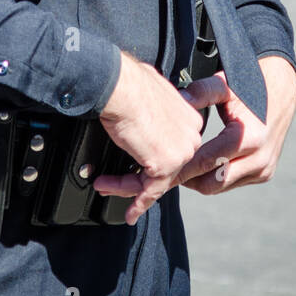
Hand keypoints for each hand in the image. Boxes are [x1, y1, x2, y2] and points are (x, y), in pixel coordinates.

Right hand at [96, 51, 204, 224]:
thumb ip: (154, 105)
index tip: (133, 165)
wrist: (120, 87)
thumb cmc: (128, 83)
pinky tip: (130, 212)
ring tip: (104, 185)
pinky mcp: (167, 164)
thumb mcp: (149, 90)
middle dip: (136, 177)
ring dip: (126, 188)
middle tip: (112, 180)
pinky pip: (151, 191)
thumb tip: (142, 108)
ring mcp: (181, 151)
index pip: (172, 148)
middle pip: (164, 167)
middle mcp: (191, 135)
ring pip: (155, 180)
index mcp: (189, 117)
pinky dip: (138, 203)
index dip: (148, 159)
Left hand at [175, 54, 295, 194]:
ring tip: (178, 166)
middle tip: (164, 169)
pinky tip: (199, 165)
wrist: (281, 92)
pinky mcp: (264, 174)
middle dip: (186, 179)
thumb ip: (201, 92)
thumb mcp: (225, 85)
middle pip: (212, 183)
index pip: (207, 161)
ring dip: (199, 179)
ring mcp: (264, 169)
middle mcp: (260, 159)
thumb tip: (179, 99)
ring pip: (220, 186)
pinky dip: (214, 176)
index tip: (159, 165)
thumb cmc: (248, 86)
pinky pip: (231, 183)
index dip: (181, 166)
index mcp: (250, 138)